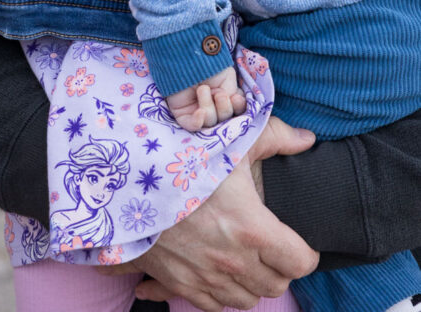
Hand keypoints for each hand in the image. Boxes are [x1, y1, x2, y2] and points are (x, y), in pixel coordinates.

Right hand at [101, 118, 317, 310]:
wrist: (125, 179)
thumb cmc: (181, 157)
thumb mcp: (229, 140)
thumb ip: (274, 138)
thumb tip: (307, 140)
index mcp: (251, 227)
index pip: (301, 262)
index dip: (305, 251)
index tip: (298, 239)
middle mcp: (232, 260)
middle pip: (277, 284)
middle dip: (280, 267)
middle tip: (272, 244)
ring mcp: (205, 276)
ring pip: (247, 300)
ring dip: (251, 281)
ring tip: (245, 256)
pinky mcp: (179, 283)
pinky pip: (214, 306)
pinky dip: (220, 292)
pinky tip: (216, 269)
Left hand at [168, 66, 245, 131]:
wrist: (188, 58)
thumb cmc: (208, 65)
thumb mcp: (227, 78)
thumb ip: (233, 94)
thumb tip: (236, 106)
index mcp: (224, 97)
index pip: (235, 110)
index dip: (237, 107)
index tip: (236, 98)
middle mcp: (212, 106)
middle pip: (224, 119)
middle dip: (223, 107)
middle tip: (219, 94)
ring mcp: (197, 112)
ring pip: (210, 121)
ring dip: (208, 106)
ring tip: (202, 89)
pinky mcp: (183, 114)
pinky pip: (192, 126)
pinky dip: (197, 121)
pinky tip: (200, 112)